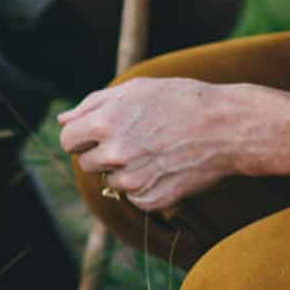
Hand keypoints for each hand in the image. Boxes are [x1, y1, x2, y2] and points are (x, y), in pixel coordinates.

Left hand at [58, 77, 265, 212]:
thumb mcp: (135, 90)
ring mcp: (132, 180)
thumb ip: (92, 104)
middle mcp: (113, 154)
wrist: (226, 128)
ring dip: (125, 169)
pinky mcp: (150, 200)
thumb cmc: (180, 101)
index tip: (99, 132)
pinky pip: (134, 197)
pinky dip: (145, 186)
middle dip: (102, 152)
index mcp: (104, 123)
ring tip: (155, 150)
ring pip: (111, 180)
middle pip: (86, 162)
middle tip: (135, 139)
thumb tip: (63, 120)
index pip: (67, 140)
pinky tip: (166, 166)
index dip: (82, 135)